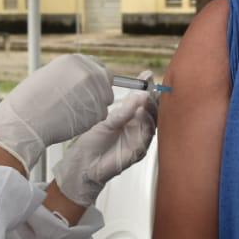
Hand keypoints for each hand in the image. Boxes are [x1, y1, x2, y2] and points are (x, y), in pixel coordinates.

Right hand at [0, 54, 112, 172]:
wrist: (25, 121)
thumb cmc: (29, 102)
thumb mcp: (48, 75)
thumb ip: (69, 74)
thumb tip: (80, 77)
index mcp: (74, 60)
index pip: (97, 65)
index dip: (94, 77)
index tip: (89, 87)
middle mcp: (88, 71)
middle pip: (107, 79)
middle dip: (99, 90)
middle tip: (84, 102)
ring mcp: (95, 90)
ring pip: (106, 98)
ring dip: (95, 105)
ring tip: (73, 112)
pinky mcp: (98, 110)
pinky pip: (102, 114)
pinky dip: (91, 119)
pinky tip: (73, 120)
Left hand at [54, 73, 158, 207]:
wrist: (84, 163)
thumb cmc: (94, 142)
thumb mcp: (108, 120)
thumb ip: (124, 109)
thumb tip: (140, 93)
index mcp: (132, 119)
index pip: (145, 101)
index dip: (148, 89)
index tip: (148, 76)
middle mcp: (138, 128)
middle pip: (154, 111)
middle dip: (154, 97)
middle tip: (151, 86)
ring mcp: (140, 140)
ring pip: (153, 123)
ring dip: (152, 109)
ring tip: (147, 97)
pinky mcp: (138, 152)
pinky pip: (146, 137)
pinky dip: (146, 124)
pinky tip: (143, 113)